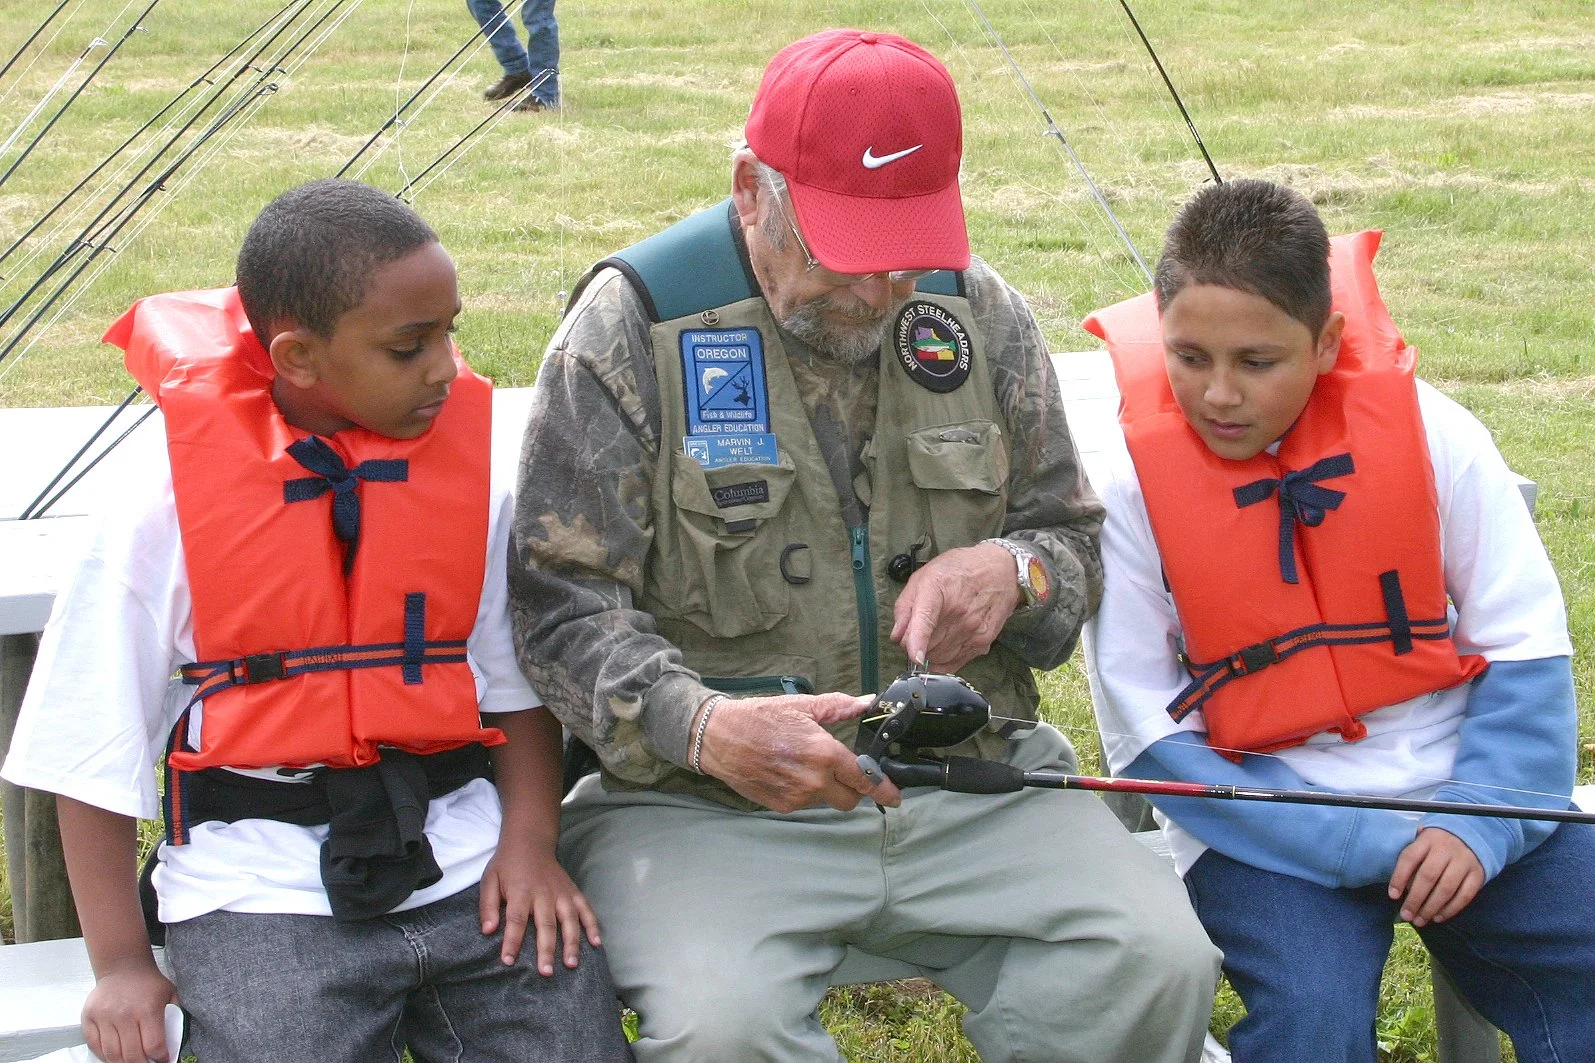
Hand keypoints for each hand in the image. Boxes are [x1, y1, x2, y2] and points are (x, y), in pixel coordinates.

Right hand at [82, 958, 178, 1062]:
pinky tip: (116, 1054)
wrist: (123, 967)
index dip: (160, 1058)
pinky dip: (105, 1055)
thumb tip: (174, 1043)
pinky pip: (95, 1046)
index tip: (163, 1059)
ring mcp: (104, 1017)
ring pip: (112, 1054)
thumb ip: (174, 1018)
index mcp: (147, 1009)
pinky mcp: (89, 1018)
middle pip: (131, 1055)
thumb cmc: (148, 983)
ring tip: (133, 1059)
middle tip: (147, 1062)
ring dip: (123, 1062)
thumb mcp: (170, 995)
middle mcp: (124, 1014)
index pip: (153, 1046)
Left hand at [480, 836, 601, 974]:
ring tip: (572, 964)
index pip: (516, 920)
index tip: (508, 961)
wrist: (530, 842)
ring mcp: (561, 893)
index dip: (512, 941)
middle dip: (546, 949)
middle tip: (546, 972)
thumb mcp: (490, 880)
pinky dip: (592, 925)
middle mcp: (544, 894)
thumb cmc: (507, 865)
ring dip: (572, 942)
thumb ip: (488, 905)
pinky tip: (596, 943)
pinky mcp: (573, 891)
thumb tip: (488, 931)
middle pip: (545, 924)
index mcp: (521, 892)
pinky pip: (585, 909)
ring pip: (569, 920)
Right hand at [697, 692, 901, 812]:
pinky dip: (804, 791)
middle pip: (850, 799)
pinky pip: (804, 803)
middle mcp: (813, 781)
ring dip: (825, 788)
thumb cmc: (760, 717)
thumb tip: (866, 703)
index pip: (864, 780)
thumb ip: (839, 707)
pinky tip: (789, 772)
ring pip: (826, 801)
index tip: (895, 797)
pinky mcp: (780, 806)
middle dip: (852, 789)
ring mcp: (796, 797)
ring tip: (804, 764)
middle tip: (843, 772)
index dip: (883, 790)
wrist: (718, 738)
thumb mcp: (802, 706)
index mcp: (824, 754)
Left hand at [891, 542, 1021, 671]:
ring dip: (930, 651)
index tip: (915, 657)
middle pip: (926, 645)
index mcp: (939, 590)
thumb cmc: (960, 570)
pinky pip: (955, 663)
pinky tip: (946, 642)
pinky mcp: (983, 642)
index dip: (918, 641)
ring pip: (939, 657)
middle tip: (920, 627)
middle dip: (915, 643)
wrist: (1001, 571)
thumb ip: (905, 606)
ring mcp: (973, 629)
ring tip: (937, 630)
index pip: (926, 620)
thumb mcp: (924, 577)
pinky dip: (944, 659)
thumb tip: (897, 636)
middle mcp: (958, 612)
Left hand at [1388, 827, 1484, 926]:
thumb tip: (1399, 889)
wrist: (1472, 836)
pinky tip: (1438, 917)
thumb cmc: (1438, 845)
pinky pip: (1465, 895)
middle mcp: (1446, 849)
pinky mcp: (1478, 874)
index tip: (1392, 896)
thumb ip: (1412, 860)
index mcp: (1427, 839)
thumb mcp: (1423, 842)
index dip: (1399, 877)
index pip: (1410, 858)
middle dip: (1415, 899)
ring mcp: (1464, 861)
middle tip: (1406, 915)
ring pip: (1446, 888)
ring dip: (1431, 908)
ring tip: (1420, 920)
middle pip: (1428, 876)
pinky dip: (1451, 909)